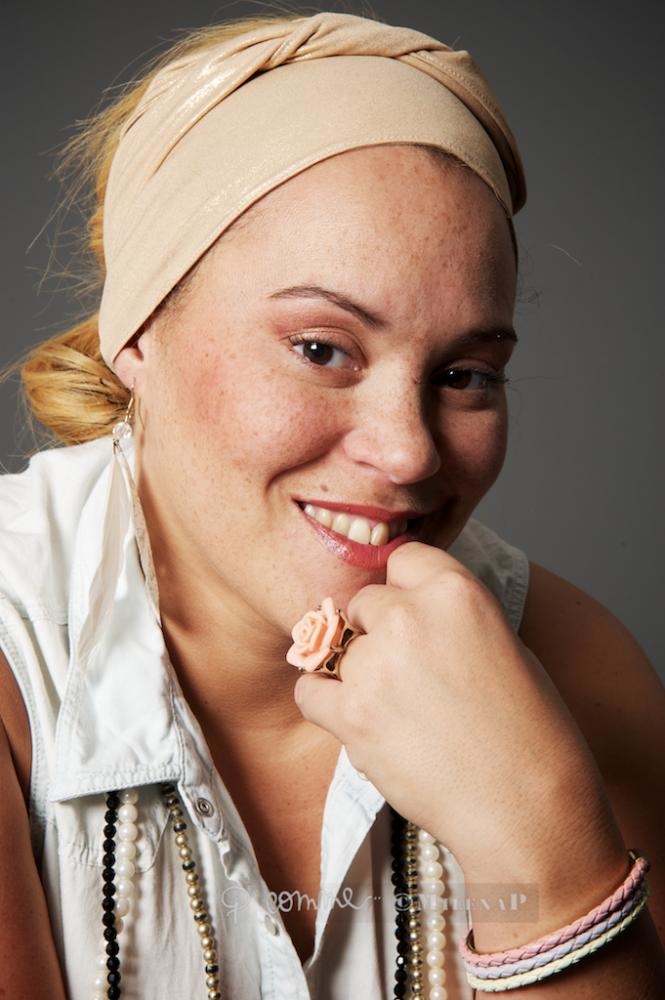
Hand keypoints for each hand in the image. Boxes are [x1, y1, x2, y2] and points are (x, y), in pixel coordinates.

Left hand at [294, 542, 621, 886]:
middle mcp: (411, 616)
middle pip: (364, 602)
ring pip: (334, 646)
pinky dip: (325, 704)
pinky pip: (309, 690)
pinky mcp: (352, 713)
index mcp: (457, 590)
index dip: (403, 590)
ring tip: (393, 710)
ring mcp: (376, 663)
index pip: (402, 559)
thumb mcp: (502, 643)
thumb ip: (448, 617)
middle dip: (377, 632)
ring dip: (354, 671)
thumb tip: (407, 609)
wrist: (528, 808)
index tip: (408, 614)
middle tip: (406, 675)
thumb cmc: (529, 732)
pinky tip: (358, 722)